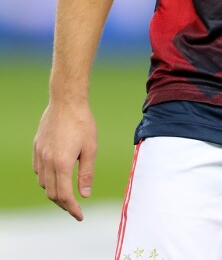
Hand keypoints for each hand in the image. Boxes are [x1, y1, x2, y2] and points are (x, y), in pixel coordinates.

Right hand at [33, 100, 96, 220]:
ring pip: (43, 183)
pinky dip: (46, 178)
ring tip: (66, 191)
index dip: (72, 209)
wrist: (66, 101)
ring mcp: (40, 154)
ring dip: (53, 191)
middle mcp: (48, 161)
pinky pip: (38, 170)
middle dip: (63, 203)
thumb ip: (86, 173)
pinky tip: (55, 175)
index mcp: (62, 163)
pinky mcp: (36, 147)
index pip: (64, 195)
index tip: (80, 215)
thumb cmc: (82, 122)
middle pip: (51, 193)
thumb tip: (85, 194)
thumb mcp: (90, 148)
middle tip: (74, 207)